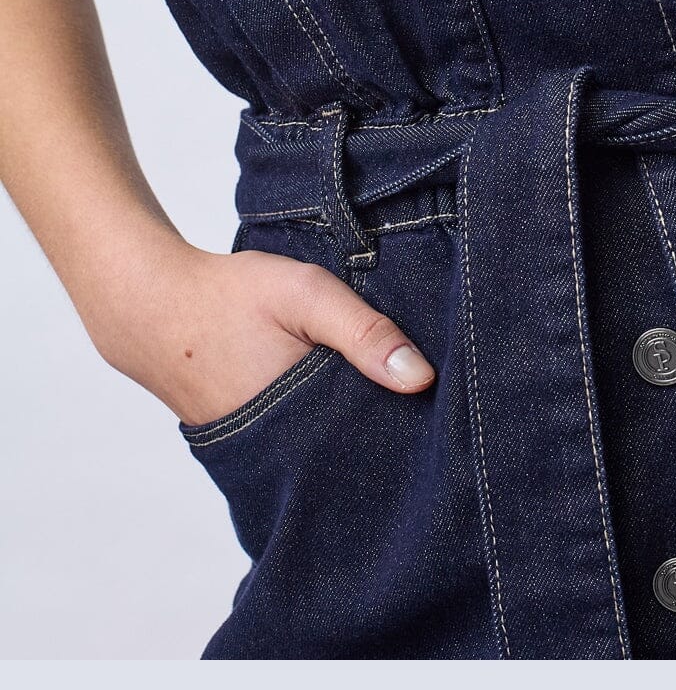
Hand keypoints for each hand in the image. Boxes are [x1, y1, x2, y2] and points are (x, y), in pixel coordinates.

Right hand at [90, 234, 434, 426]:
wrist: (154, 307)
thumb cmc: (232, 297)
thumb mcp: (307, 295)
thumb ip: (364, 332)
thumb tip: (422, 379)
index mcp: (303, 426)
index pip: (377, 449)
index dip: (412, 431)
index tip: (441, 410)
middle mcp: (281, 457)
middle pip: (356, 461)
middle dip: (387, 438)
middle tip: (421, 407)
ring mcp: (261, 459)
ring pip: (329, 460)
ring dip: (356, 436)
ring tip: (384, 403)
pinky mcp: (249, 449)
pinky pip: (300, 453)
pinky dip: (324, 434)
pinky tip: (341, 405)